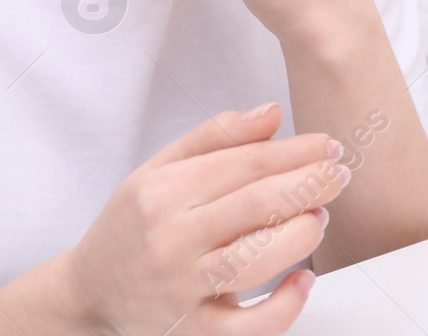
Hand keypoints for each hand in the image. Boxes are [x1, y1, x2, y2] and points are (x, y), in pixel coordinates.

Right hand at [64, 103, 348, 335]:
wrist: (89, 291)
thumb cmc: (132, 227)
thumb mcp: (159, 169)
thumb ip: (214, 137)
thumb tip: (270, 113)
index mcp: (162, 193)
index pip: (243, 164)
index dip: (294, 152)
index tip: (326, 145)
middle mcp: (170, 239)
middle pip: (256, 205)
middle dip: (308, 185)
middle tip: (338, 175)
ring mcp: (181, 289)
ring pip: (257, 260)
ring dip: (302, 234)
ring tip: (320, 216)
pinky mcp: (194, 331)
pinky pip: (249, 326)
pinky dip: (284, 304)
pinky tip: (304, 280)